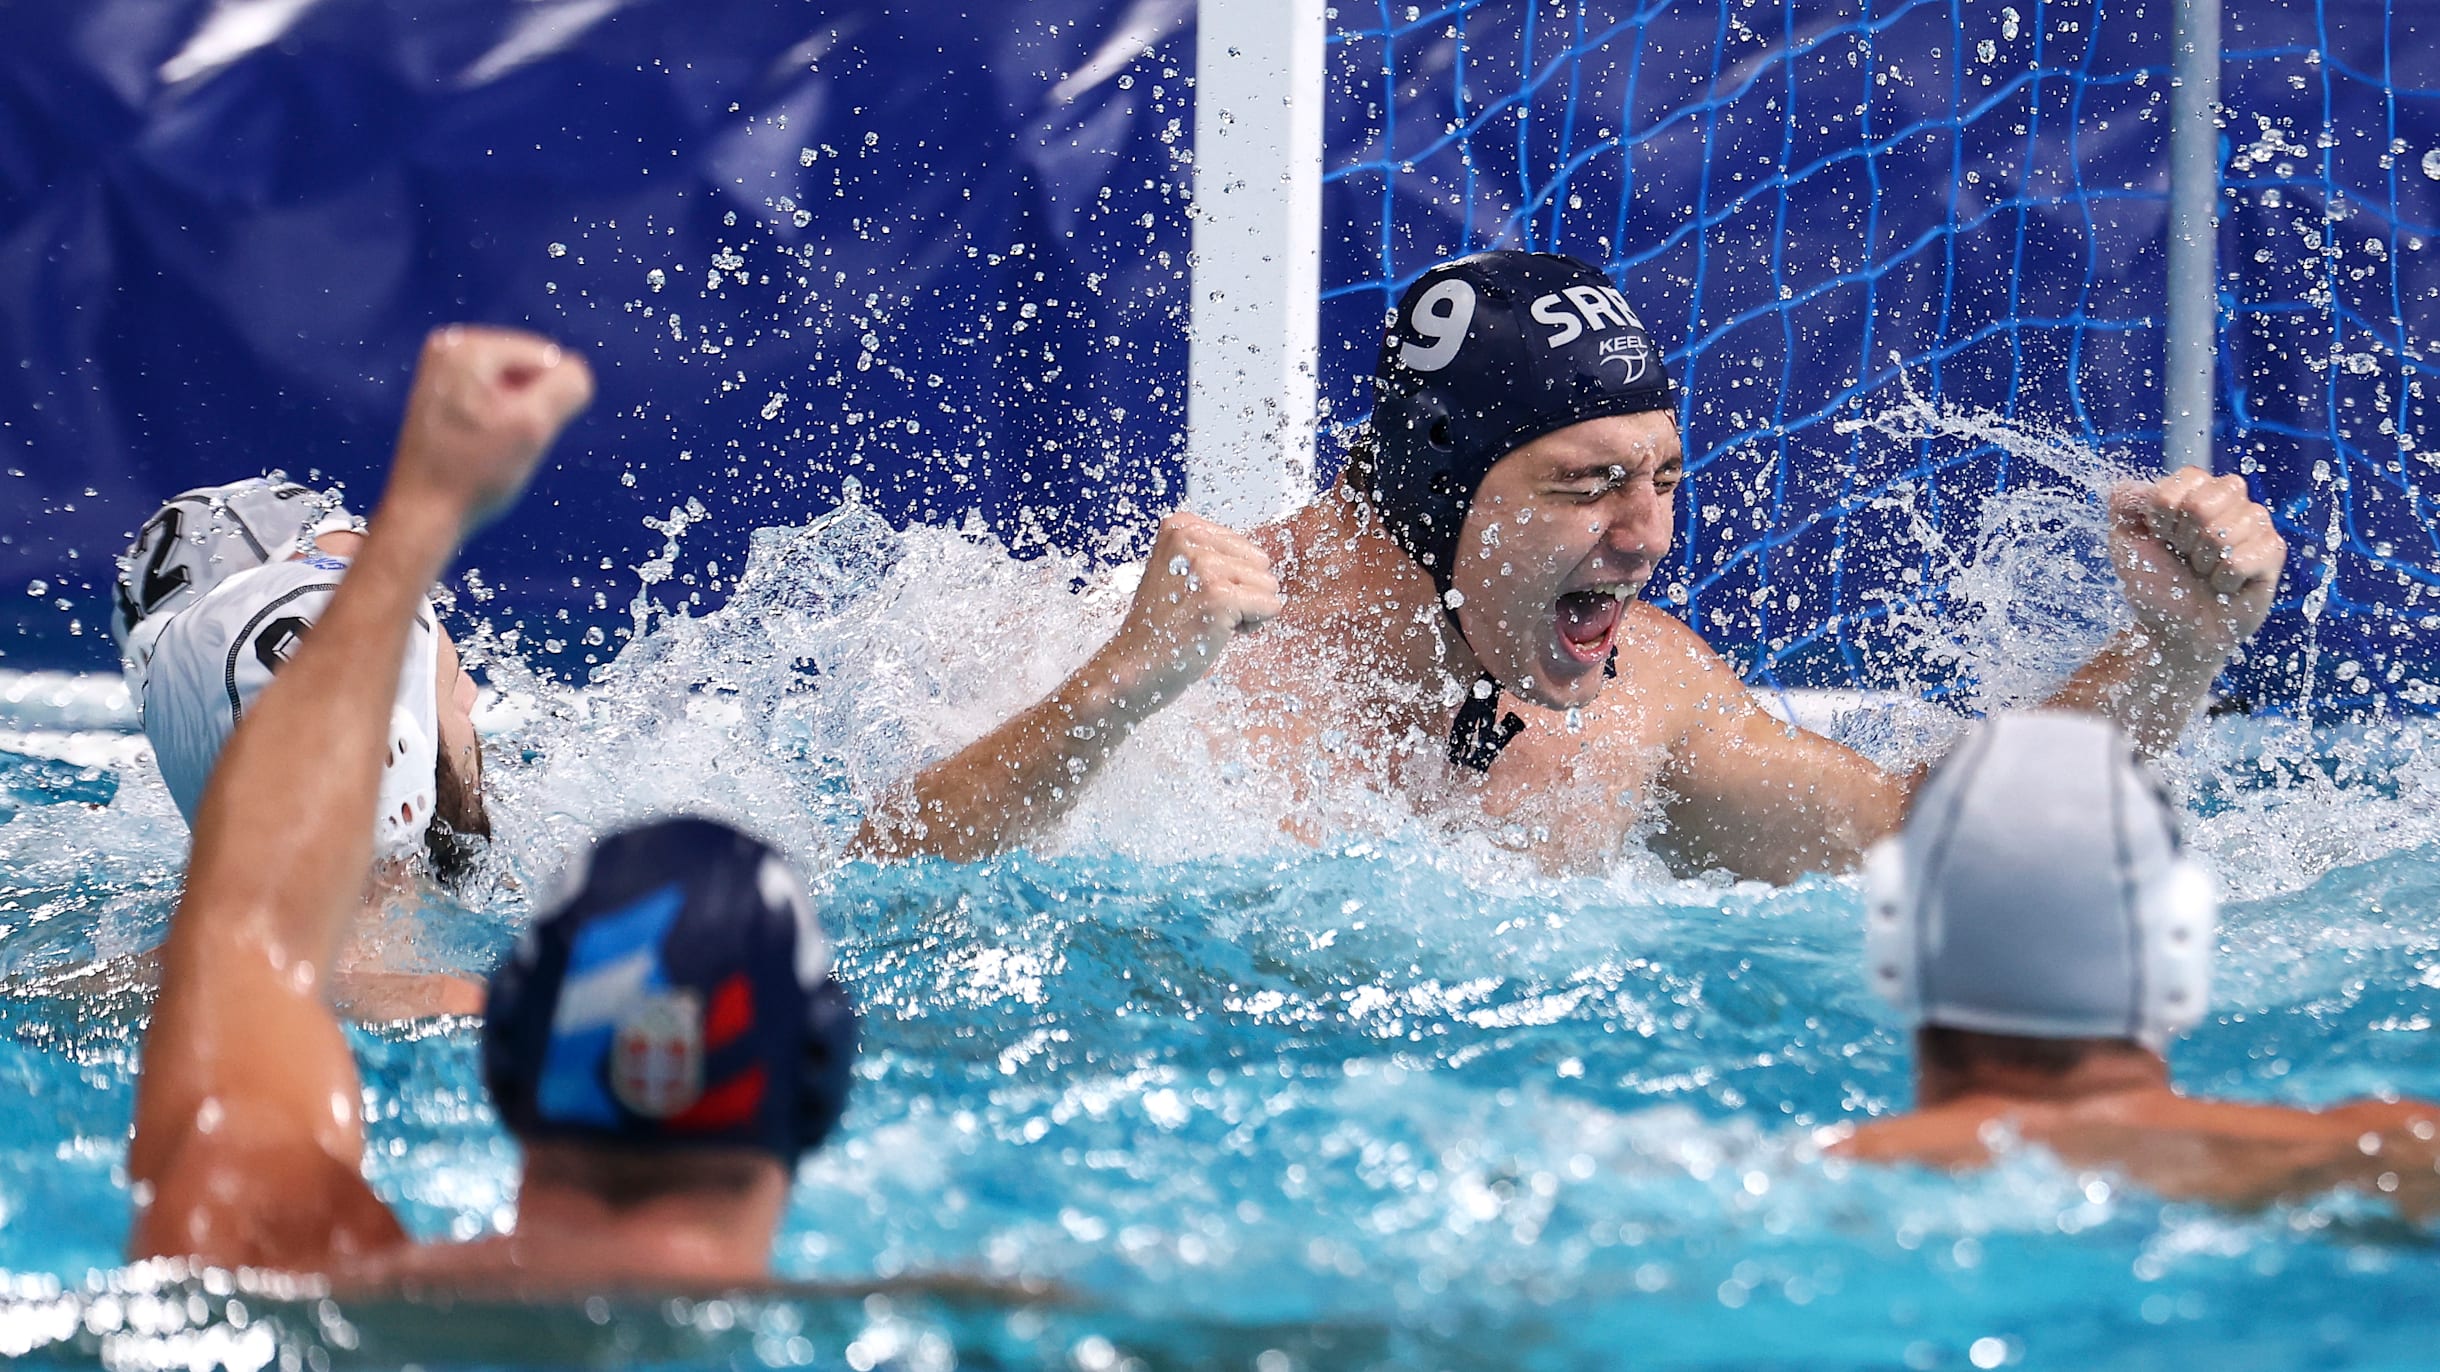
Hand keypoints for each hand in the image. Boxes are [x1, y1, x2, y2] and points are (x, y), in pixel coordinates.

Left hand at [387, 326, 593, 528]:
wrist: (424, 514)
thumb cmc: (475, 474)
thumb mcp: (534, 426)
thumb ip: (568, 385)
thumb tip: (576, 370)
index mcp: (470, 346)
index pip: (550, 360)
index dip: (547, 403)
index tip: (512, 435)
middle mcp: (450, 346)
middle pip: (530, 369)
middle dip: (530, 407)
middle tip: (499, 443)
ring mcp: (442, 368)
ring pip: (515, 386)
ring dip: (516, 417)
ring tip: (486, 445)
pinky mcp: (441, 390)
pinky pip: (494, 398)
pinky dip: (498, 422)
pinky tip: (476, 445)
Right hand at [1096, 512, 1281, 712]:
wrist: (1133, 666)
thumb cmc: (1160, 626)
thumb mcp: (1178, 571)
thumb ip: (1213, 553)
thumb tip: (1262, 557)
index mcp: (1180, 526)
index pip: (1246, 547)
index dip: (1229, 578)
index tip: (1192, 594)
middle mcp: (1190, 538)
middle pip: (1261, 562)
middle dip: (1241, 592)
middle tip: (1199, 611)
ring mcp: (1204, 567)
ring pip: (1268, 585)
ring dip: (1245, 610)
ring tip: (1205, 620)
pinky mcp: (1219, 596)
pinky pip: (1271, 607)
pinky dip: (1251, 625)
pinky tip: (1215, 632)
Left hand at [2106, 469, 2285, 664]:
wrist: (2175, 628)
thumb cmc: (2155, 582)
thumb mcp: (2124, 541)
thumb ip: (2124, 503)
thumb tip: (2135, 485)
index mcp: (2196, 488)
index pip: (2187, 479)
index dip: (2164, 514)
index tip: (2161, 536)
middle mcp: (2229, 498)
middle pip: (2203, 504)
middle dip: (2183, 539)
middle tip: (2184, 556)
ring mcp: (2255, 522)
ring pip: (2224, 532)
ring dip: (2203, 562)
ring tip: (2203, 571)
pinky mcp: (2273, 552)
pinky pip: (2242, 559)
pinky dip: (2224, 580)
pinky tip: (2224, 585)